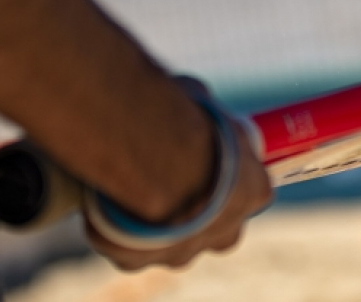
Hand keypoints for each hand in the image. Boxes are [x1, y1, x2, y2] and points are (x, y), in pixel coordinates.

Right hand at [83, 77, 272, 269]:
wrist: (142, 153)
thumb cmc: (181, 120)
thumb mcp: (202, 102)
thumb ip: (204, 113)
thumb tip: (196, 100)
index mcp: (253, 193)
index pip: (254, 189)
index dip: (233, 173)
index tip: (212, 155)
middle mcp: (224, 233)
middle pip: (219, 226)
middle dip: (200, 207)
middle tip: (173, 175)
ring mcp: (180, 252)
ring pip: (173, 244)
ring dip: (159, 223)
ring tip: (133, 189)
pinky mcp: (135, 260)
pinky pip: (128, 247)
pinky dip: (118, 229)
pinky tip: (106, 202)